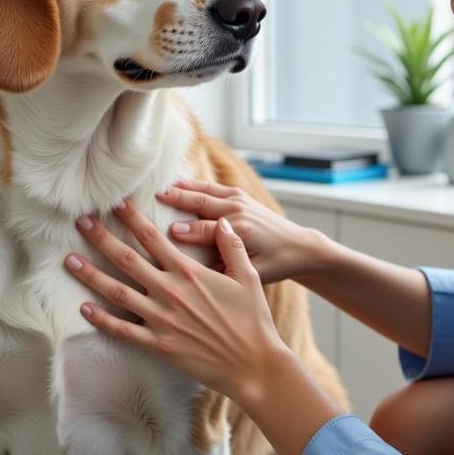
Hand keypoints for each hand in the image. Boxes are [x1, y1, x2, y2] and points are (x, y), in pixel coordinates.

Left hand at [64, 199, 289, 403]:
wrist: (253, 364)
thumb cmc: (253, 319)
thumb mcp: (249, 276)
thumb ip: (231, 245)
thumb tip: (220, 220)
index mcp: (190, 273)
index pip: (154, 239)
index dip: (133, 219)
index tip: (116, 204)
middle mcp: (170, 292)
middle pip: (127, 260)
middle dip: (102, 239)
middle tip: (81, 223)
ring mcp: (161, 320)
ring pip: (117, 293)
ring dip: (91, 275)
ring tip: (69, 261)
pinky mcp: (158, 345)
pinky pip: (122, 330)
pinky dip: (101, 319)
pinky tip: (84, 308)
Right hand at [155, 179, 327, 283]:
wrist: (299, 246)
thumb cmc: (276, 264)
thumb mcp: (255, 273)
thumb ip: (229, 269)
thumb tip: (198, 270)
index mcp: (242, 231)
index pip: (207, 230)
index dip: (188, 232)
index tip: (167, 232)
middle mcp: (240, 210)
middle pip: (203, 202)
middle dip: (178, 199)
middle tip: (154, 196)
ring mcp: (240, 199)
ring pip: (205, 190)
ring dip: (183, 187)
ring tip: (161, 186)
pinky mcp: (240, 195)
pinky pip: (212, 187)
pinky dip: (194, 184)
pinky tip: (177, 182)